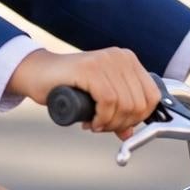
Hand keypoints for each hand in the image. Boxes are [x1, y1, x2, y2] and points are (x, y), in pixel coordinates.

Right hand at [7, 47, 159, 138]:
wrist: (37, 73)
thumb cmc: (68, 85)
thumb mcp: (99, 98)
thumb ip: (117, 112)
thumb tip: (129, 133)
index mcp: (127, 60)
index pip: (152, 96)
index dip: (140, 118)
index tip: (122, 125)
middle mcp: (119, 57)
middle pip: (140, 104)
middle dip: (123, 123)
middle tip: (104, 127)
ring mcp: (105, 60)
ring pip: (125, 105)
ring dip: (110, 123)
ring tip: (95, 124)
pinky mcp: (90, 68)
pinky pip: (108, 102)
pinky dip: (102, 118)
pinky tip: (91, 121)